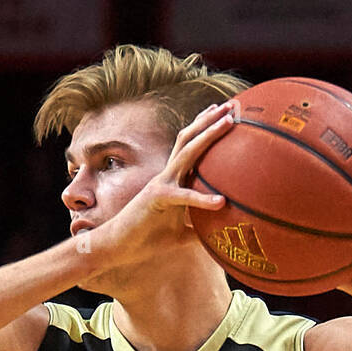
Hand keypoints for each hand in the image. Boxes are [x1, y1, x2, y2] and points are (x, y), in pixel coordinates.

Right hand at [83, 104, 234, 277]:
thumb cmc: (148, 239)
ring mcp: (161, 183)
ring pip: (187, 152)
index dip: (204, 127)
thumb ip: (199, 231)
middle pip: (190, 139)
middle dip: (210, 120)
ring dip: (208, 135)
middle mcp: (167, 174)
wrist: (119, 245)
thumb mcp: (181, 235)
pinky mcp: (157, 198)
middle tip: (233, 105)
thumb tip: (220, 239)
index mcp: (172, 179)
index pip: (190, 146)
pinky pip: (183, 196)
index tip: (224, 114)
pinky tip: (221, 202)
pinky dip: (202, 199)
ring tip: (229, 122)